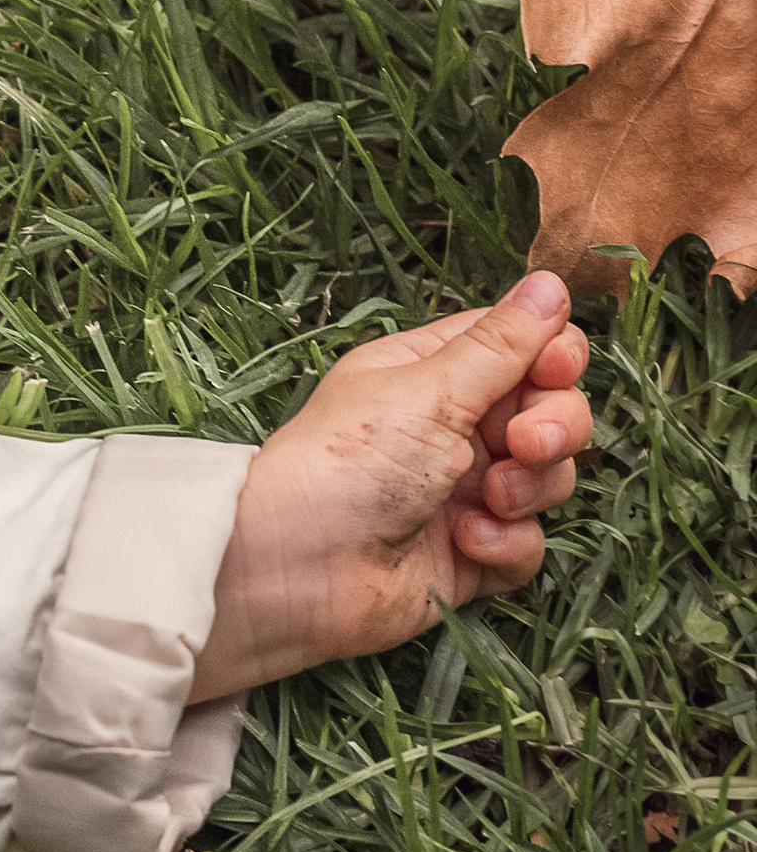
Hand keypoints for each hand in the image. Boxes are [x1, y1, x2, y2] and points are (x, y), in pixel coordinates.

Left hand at [188, 271, 591, 705]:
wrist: (299, 569)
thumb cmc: (346, 462)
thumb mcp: (429, 391)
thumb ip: (499, 345)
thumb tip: (550, 283)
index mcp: (435, 372)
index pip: (524, 347)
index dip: (553, 357)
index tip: (551, 371)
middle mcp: (453, 426)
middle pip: (551, 410)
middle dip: (553, 426)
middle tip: (522, 443)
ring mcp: (465, 491)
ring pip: (549, 478)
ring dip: (529, 487)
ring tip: (486, 498)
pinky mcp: (472, 554)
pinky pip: (527, 543)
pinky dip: (505, 544)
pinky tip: (463, 542)